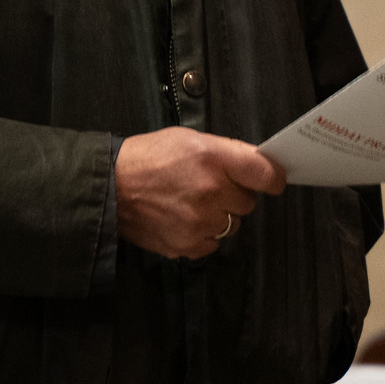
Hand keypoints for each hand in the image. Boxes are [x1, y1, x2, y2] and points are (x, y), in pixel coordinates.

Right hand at [113, 127, 286, 259]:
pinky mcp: (187, 245)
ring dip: (219, 217)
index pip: (266, 174)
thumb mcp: (189, 139)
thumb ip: (226, 152)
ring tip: (192, 203)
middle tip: (210, 186)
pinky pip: (212, 244)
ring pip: (232, 226)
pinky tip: (183, 219)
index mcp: (213, 158)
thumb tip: (258, 165)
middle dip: (234, 195)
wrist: (110, 187)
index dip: (274, 178)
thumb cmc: (149, 157)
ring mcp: (200, 222)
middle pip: (248, 202)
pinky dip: (203, 235)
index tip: (273, 181)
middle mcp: (211, 192)